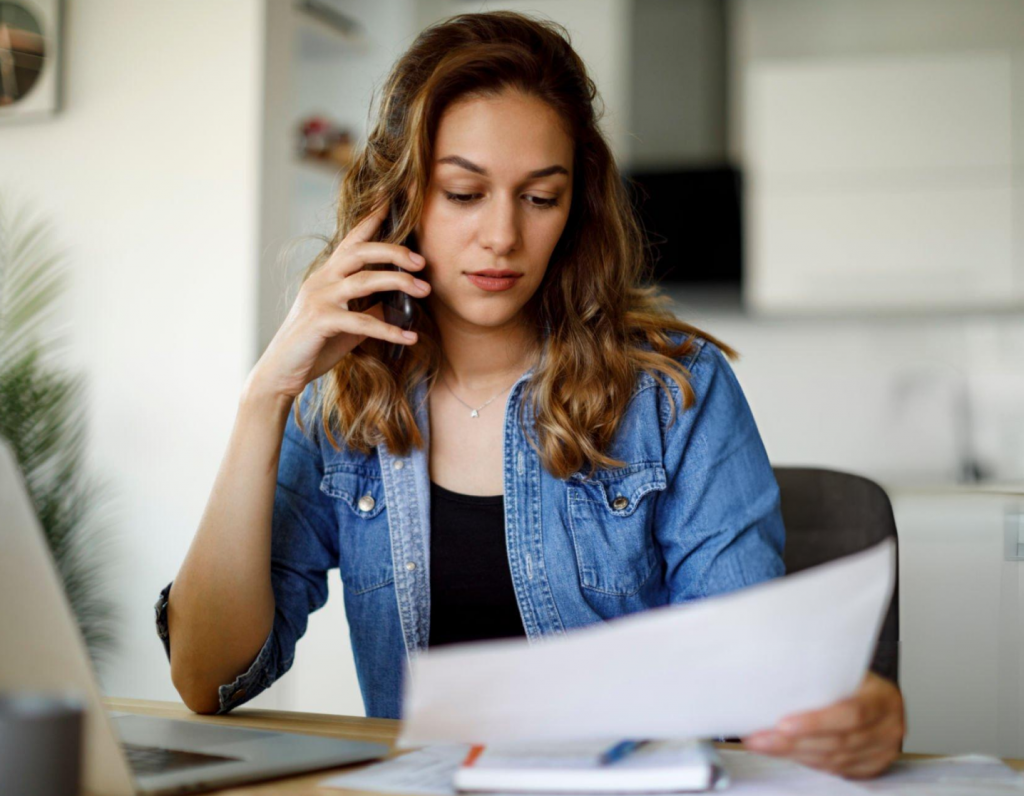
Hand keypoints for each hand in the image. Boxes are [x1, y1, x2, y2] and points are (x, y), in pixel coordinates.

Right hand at [247, 198, 430, 401]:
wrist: (281, 371)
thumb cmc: (315, 345)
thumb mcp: (347, 322)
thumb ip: (369, 307)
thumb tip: (398, 301)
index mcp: (327, 275)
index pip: (352, 240)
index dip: (372, 219)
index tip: (394, 202)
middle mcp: (322, 280)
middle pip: (360, 251)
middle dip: (394, 252)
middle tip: (422, 261)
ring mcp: (319, 299)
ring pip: (364, 280)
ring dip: (399, 283)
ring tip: (425, 290)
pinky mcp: (320, 322)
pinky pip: (362, 321)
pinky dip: (389, 329)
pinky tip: (410, 337)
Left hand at [741, 672, 904, 778]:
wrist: (878, 694)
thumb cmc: (854, 678)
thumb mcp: (846, 669)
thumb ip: (822, 675)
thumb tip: (773, 677)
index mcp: (883, 698)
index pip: (851, 713)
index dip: (816, 722)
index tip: (783, 724)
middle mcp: (888, 727)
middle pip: (838, 742)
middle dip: (794, 743)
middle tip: (762, 738)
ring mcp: (883, 750)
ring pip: (835, 761)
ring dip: (796, 754)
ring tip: (766, 745)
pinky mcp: (873, 766)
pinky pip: (837, 770)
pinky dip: (809, 762)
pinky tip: (788, 753)